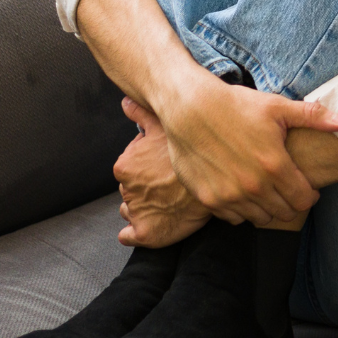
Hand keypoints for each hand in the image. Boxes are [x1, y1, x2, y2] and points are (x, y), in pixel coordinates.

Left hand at [113, 98, 213, 246]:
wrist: (213, 182)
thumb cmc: (189, 152)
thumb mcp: (163, 127)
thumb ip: (141, 114)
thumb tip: (125, 101)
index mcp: (125, 166)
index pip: (129, 170)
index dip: (146, 169)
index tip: (163, 170)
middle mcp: (126, 190)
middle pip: (131, 191)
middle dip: (145, 189)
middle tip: (168, 186)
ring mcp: (135, 213)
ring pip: (132, 211)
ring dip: (144, 209)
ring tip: (166, 204)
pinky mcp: (144, 233)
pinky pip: (130, 235)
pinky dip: (135, 232)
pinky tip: (151, 225)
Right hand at [156, 78, 337, 227]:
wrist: (190, 108)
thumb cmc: (236, 105)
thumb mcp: (277, 106)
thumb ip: (314, 117)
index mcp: (274, 166)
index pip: (304, 200)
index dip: (309, 195)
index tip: (307, 187)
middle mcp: (253, 186)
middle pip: (284, 212)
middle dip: (290, 202)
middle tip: (287, 188)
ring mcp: (229, 196)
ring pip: (259, 218)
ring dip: (266, 207)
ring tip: (265, 190)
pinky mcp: (208, 199)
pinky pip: (233, 218)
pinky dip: (241, 209)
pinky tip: (242, 191)